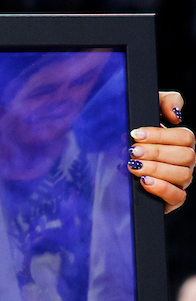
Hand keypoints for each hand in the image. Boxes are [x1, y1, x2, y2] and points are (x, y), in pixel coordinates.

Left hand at [129, 92, 194, 212]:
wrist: (115, 163)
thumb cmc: (134, 134)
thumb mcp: (147, 110)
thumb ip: (165, 101)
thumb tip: (176, 114)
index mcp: (182, 141)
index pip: (185, 137)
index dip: (161, 135)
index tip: (136, 134)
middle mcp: (186, 161)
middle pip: (186, 156)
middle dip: (157, 152)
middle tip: (133, 151)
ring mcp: (181, 180)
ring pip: (183, 175)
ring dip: (156, 169)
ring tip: (134, 166)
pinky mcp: (173, 199)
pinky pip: (178, 197)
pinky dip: (162, 189)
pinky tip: (144, 181)